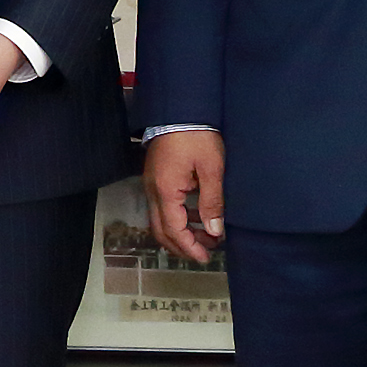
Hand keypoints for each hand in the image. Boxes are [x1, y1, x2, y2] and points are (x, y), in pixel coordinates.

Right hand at [144, 129, 226, 263]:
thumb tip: (214, 230)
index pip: (174, 230)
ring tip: (206, 233)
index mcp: (166, 191)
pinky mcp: (156, 177)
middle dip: (182, 245)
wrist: (180, 109)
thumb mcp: (211, 169)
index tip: (206, 257)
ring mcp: (152, 183)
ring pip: (160, 219)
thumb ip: (212, 202)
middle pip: (161, 230)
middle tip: (205, 251)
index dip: (189, 247)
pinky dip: (178, 217)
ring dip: (181, 232)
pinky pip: (163, 206)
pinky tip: (197, 213)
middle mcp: (153, 190)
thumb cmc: (197, 136)